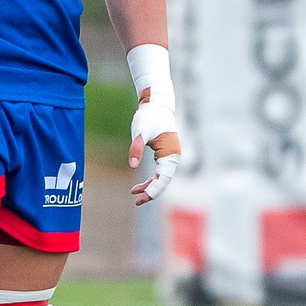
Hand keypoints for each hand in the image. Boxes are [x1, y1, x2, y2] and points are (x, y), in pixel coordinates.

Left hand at [128, 87, 180, 205]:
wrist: (156, 105)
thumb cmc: (149, 117)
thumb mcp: (140, 132)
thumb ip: (136, 148)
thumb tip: (132, 165)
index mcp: (170, 153)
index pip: (163, 178)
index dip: (153, 190)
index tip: (141, 198)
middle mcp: (173, 157)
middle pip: (164, 181)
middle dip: (151, 192)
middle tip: (136, 200)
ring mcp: (170, 156)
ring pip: (162, 178)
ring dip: (150, 187)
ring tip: (134, 193)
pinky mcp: (165, 154)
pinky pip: (160, 172)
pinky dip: (151, 180)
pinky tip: (140, 185)